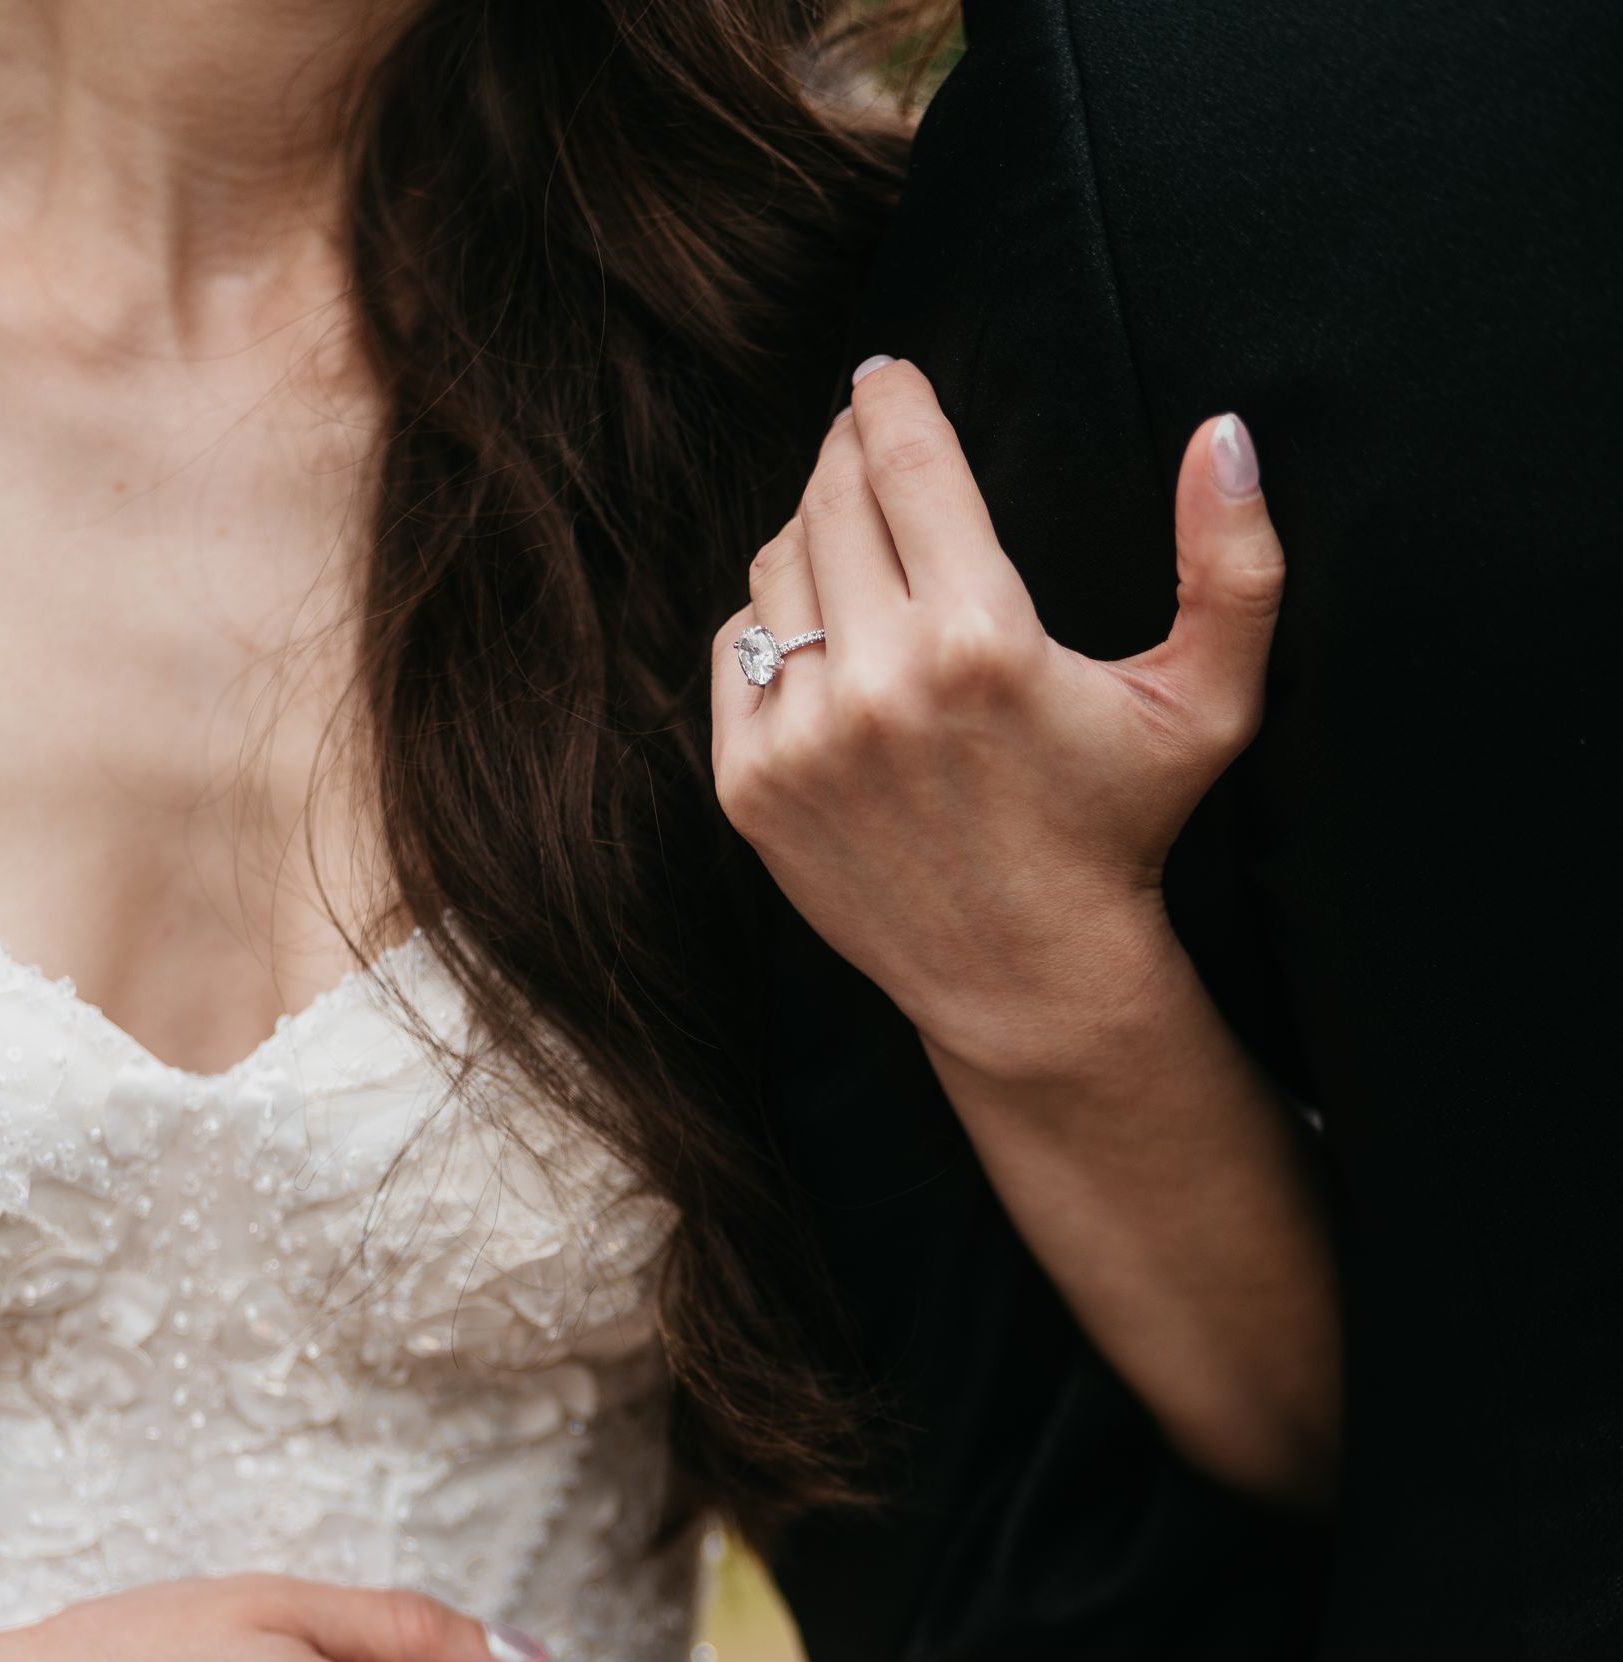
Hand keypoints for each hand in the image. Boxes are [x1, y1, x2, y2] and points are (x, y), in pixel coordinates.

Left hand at [713, 360, 1285, 1081]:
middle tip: (872, 443)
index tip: (885, 374)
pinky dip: (771, 628)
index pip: (901, 457)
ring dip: (812, 536)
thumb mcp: (1209, 704)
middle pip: (830, 498)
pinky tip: (825, 639)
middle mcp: (879, 685)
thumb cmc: (1117, 829)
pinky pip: (736, 651)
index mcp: (981, 640)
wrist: (1024, 978)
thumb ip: (1234, 566)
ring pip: (776, 568)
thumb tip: (1225, 431)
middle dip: (849, 452)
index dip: (888, 395)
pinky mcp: (752, 787)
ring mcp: (802, 739)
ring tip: (858, 548)